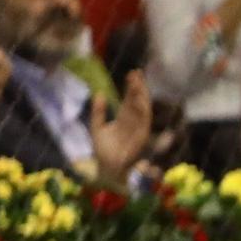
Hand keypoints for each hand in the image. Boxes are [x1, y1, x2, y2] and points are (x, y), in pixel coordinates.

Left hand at [90, 70, 152, 184]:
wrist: (106, 168)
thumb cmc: (103, 151)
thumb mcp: (97, 127)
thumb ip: (98, 112)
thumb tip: (100, 93)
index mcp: (124, 119)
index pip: (129, 100)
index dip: (131, 87)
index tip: (132, 73)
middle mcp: (133, 122)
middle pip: (137, 101)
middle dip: (138, 87)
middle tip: (138, 72)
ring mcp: (138, 129)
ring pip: (142, 109)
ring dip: (141, 96)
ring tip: (139, 83)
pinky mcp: (141, 137)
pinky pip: (143, 122)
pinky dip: (143, 111)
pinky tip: (140, 100)